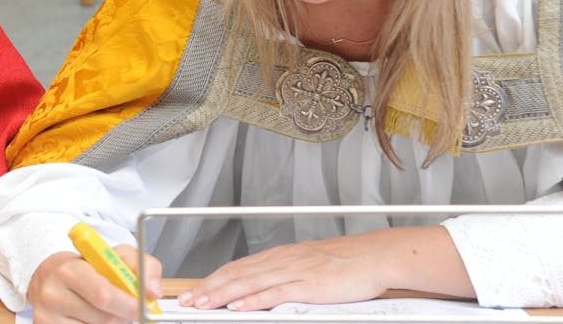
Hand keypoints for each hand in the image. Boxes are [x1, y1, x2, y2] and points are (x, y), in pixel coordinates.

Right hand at [27, 245, 161, 323]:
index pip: (103, 294)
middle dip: (121, 315)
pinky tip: (89, 318)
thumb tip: (153, 292)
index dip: (128, 305)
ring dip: (109, 323)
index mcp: (69, 269)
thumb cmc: (86, 267)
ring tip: (100, 309)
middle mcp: (52, 293)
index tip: (143, 310)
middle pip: (103, 318)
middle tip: (124, 307)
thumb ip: (142, 265)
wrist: (50, 277)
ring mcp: (46, 316)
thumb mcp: (114, 255)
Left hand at [176, 226, 469, 311]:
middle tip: (188, 301)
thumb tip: (262, 289)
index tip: (195, 291)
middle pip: (236, 274)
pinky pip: (275, 293)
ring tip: (203, 305)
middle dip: (209, 288)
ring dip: (222, 295)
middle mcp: (281, 260)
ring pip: (249, 283)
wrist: (374, 256)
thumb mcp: (308, 265)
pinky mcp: (307, 285)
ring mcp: (293, 272)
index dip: (213, 280)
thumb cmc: (345, 263)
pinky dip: (253, 301)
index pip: (237, 268)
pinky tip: (238, 307)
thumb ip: (284, 276)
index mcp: (279, 256)